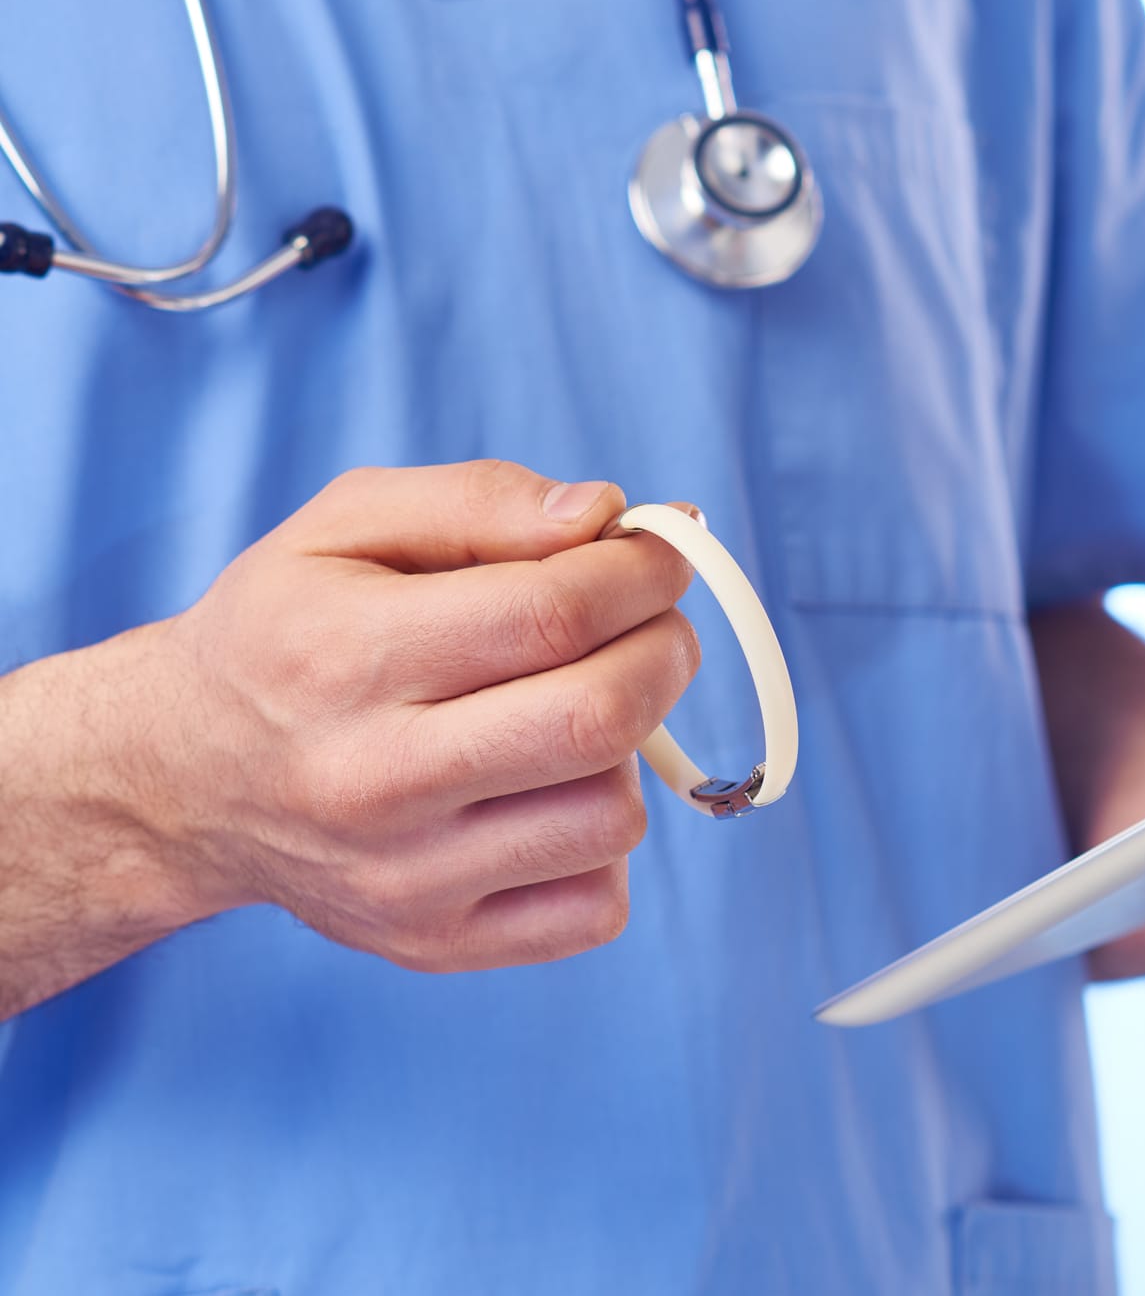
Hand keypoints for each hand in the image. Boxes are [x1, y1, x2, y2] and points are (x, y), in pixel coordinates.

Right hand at [106, 461, 701, 972]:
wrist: (181, 780)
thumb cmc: (288, 632)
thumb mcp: (347, 524)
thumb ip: (482, 499)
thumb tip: (605, 515)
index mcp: (347, 656)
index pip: (552, 613)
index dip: (642, 573)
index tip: (663, 553)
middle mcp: (374, 779)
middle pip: (596, 719)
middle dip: (664, 651)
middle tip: (655, 625)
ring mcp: (407, 879)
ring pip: (611, 817)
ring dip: (631, 750)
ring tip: (579, 711)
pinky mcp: (435, 943)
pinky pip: (596, 907)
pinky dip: (602, 844)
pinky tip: (552, 795)